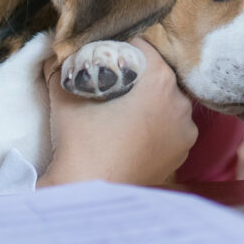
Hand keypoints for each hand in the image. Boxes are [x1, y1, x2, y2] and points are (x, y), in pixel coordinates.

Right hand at [38, 37, 196, 186]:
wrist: (88, 195)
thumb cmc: (80, 145)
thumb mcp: (66, 96)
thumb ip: (63, 67)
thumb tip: (58, 51)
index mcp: (160, 83)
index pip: (144, 49)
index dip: (123, 49)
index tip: (107, 57)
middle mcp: (181, 105)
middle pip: (159, 76)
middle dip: (138, 76)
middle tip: (113, 84)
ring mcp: (185, 133)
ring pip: (167, 103)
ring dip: (149, 101)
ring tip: (123, 109)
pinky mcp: (181, 155)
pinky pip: (171, 128)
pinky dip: (156, 125)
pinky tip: (133, 131)